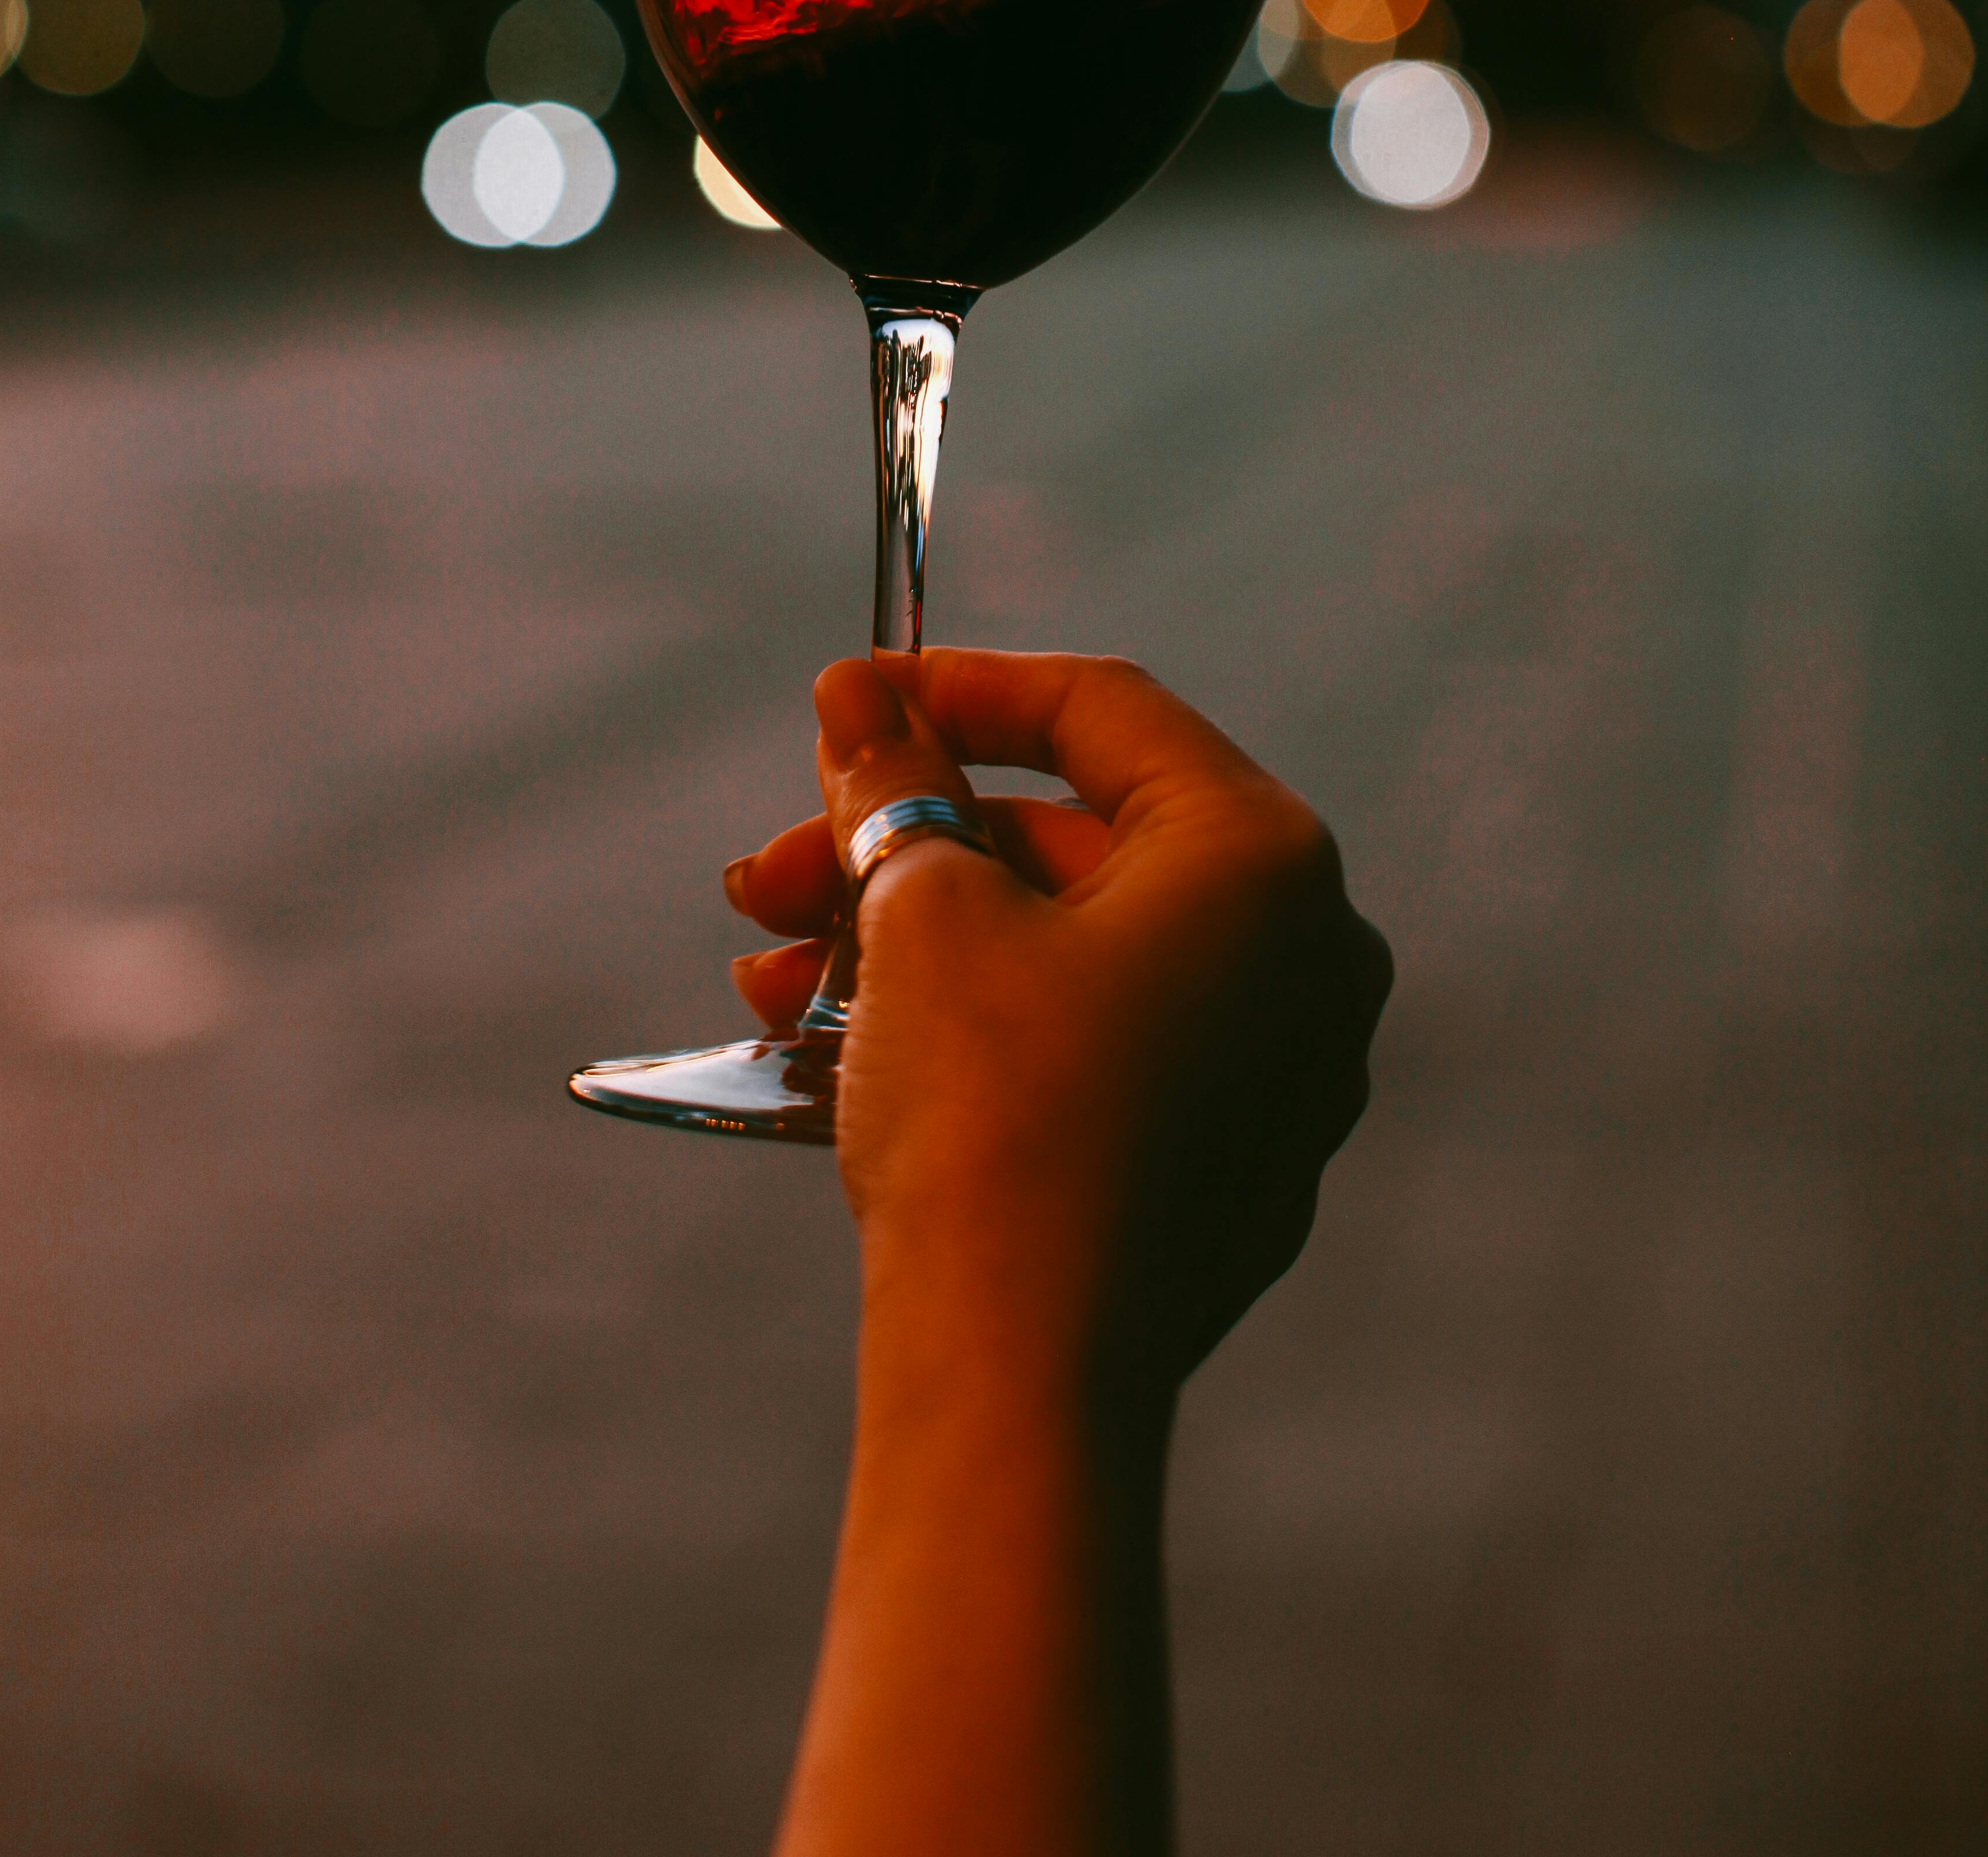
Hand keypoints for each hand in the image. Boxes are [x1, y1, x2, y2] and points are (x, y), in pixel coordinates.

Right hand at [726, 650, 1391, 1395]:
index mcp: (1265, 861)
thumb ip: (893, 781)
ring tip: (770, 982)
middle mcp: (1305, 957)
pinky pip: (1092, 1052)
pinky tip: (836, 1042)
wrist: (1019, 1382)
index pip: (1101, 711)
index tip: (848, 696)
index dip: (956, 689)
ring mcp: (1278, 1074)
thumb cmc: (992, 1123)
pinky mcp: (1227, 1171)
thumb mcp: (923, 913)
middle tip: (766, 879)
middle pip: (1074, 844)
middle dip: (902, 853)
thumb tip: (858, 695)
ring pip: (1068, 955)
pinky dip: (975, 1029)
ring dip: (910, 947)